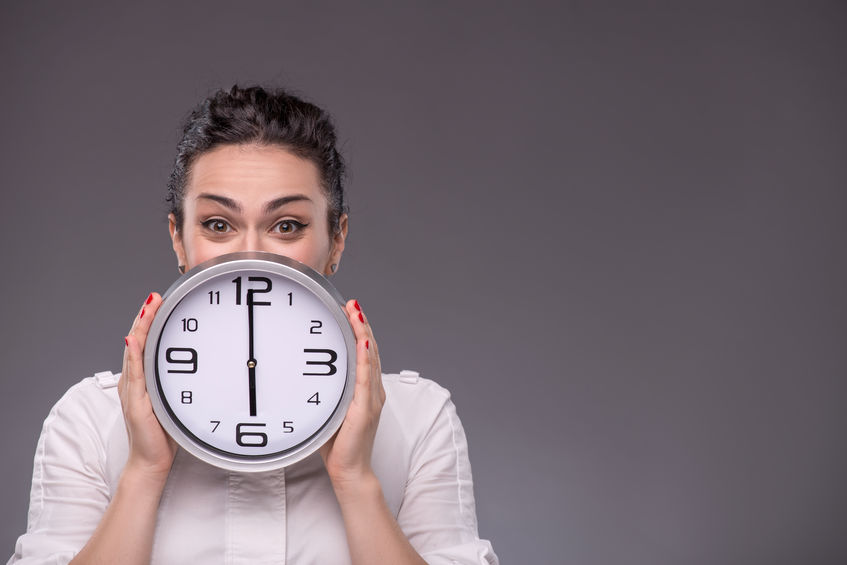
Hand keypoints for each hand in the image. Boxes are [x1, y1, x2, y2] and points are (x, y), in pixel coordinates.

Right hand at [120, 293, 176, 482]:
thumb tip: (205, 366)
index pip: (146, 343)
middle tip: (154, 296)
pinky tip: (134, 340)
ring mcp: (133, 390)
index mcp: (144, 379)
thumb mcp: (177, 401)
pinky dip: (134, 356)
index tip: (160, 301)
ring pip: (135, 353)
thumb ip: (181, 383)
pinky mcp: (135, 402)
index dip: (150, 321)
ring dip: (141, 329)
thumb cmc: (167, 433)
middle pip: (138, 342)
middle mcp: (135, 381)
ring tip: (148, 308)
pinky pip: (135, 374)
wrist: (152, 461)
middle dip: (145, 317)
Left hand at [320, 299, 384, 487]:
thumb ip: (323, 392)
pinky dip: (364, 357)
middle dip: (362, 324)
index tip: (350, 311)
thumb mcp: (328, 410)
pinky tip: (362, 341)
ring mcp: (371, 398)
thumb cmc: (338, 445)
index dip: (360, 330)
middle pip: (370, 349)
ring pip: (369, 358)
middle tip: (353, 304)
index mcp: (366, 390)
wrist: (350, 471)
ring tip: (356, 312)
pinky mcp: (366, 408)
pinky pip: (366, 378)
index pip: (365, 353)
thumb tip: (301, 375)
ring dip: (363, 332)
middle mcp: (373, 390)